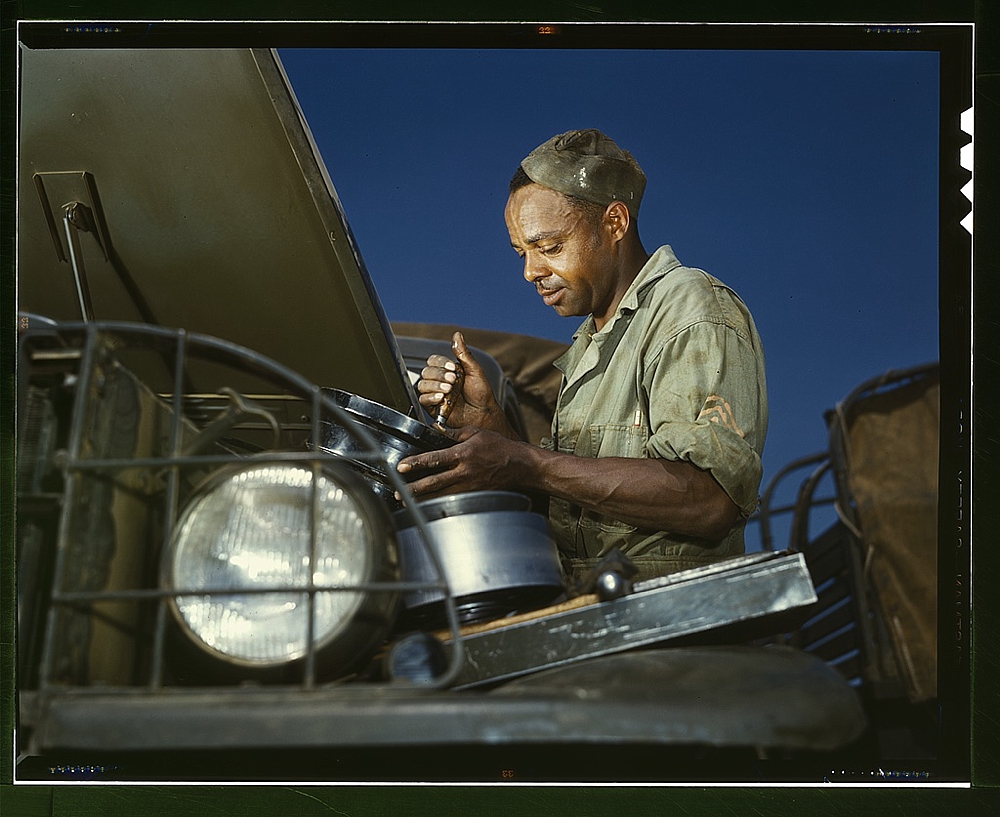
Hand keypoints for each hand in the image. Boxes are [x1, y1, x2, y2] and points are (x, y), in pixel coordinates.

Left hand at [397, 426, 525, 497]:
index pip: (435, 458)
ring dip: (423, 500)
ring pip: (441, 495)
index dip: (417, 463)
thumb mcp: (475, 433)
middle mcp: (464, 472)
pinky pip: (453, 500)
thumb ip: (452, 433)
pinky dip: (439, 503)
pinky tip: (427, 505)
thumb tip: (433, 428)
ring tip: (406, 503)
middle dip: (414, 488)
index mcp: (463, 454)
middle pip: (435, 482)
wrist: (519, 465)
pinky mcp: (474, 494)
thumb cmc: (498, 447)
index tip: (401, 467)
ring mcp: (469, 486)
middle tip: (398, 492)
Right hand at [416, 332, 507, 432]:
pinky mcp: (432, 406)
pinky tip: (441, 397)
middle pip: (426, 372)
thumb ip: (463, 353)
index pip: (434, 360)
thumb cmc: (481, 394)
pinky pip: (422, 399)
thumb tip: (457, 335)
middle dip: (439, 375)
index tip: (452, 367)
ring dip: (435, 386)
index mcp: (448, 370)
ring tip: (448, 390)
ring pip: (422, 384)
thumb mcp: (475, 370)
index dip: (441, 363)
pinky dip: (430, 397)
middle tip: (453, 380)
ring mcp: (435, 393)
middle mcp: (440, 380)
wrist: (483, 414)